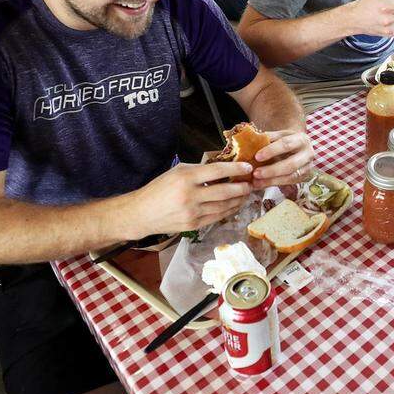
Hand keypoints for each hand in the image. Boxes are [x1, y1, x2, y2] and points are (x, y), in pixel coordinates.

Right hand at [125, 161, 253, 236]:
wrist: (142, 214)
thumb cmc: (159, 189)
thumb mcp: (177, 172)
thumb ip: (199, 170)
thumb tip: (223, 168)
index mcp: (185, 178)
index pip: (217, 171)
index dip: (235, 169)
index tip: (248, 167)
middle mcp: (190, 196)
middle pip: (225, 191)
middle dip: (242, 187)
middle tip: (251, 183)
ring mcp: (193, 213)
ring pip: (224, 206)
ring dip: (238, 200)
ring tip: (246, 193)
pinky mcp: (194, 225)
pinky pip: (217, 217)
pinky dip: (229, 210)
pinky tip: (235, 204)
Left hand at [251, 129, 314, 188]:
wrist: (297, 147)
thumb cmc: (284, 140)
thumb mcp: (278, 135)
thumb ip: (267, 138)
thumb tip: (252, 142)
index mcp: (301, 139)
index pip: (286, 144)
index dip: (271, 151)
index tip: (257, 156)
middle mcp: (308, 154)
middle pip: (291, 164)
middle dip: (272, 170)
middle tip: (256, 173)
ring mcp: (307, 168)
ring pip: (290, 177)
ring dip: (272, 180)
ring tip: (256, 182)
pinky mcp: (303, 178)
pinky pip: (288, 183)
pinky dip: (273, 184)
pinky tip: (261, 184)